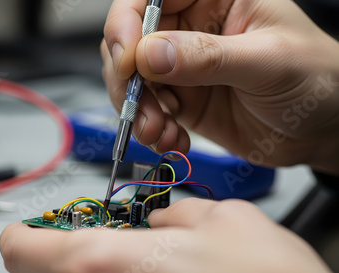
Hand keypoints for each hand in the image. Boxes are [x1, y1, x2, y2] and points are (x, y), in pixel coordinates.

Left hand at [0, 198, 330, 272]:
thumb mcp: (226, 222)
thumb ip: (181, 214)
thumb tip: (164, 220)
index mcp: (110, 262)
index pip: (22, 250)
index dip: (22, 235)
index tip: (30, 230)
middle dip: (52, 256)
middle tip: (79, 245)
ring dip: (80, 271)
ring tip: (118, 264)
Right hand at [102, 0, 338, 174]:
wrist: (323, 130)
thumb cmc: (316, 78)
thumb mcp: (267, 61)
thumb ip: (208, 57)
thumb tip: (149, 54)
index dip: (128, 24)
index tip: (128, 61)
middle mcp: (191, 29)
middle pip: (131, 40)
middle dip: (127, 78)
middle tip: (139, 107)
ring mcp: (183, 66)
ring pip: (133, 80)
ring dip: (138, 110)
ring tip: (159, 132)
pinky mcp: (182, 99)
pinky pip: (148, 111)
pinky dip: (152, 130)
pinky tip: (173, 140)